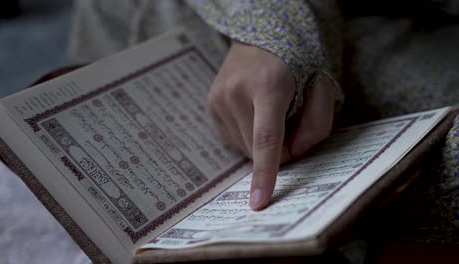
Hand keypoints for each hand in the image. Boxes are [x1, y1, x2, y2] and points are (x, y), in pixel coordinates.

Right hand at [208, 42, 335, 209]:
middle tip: (290, 123)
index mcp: (268, 85)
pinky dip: (247, 135)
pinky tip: (254, 113)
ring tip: (270, 113)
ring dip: (260, 143)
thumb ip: (317, 123)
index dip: (265, 174)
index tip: (258, 202)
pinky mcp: (210, 104)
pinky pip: (232, 137)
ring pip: (243, 147)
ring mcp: (218, 98)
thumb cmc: (298, 61)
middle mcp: (236, 92)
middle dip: (278, 150)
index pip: (266, 139)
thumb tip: (292, 154)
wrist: (262, 37)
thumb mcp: (322, 85)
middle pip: (256, 148)